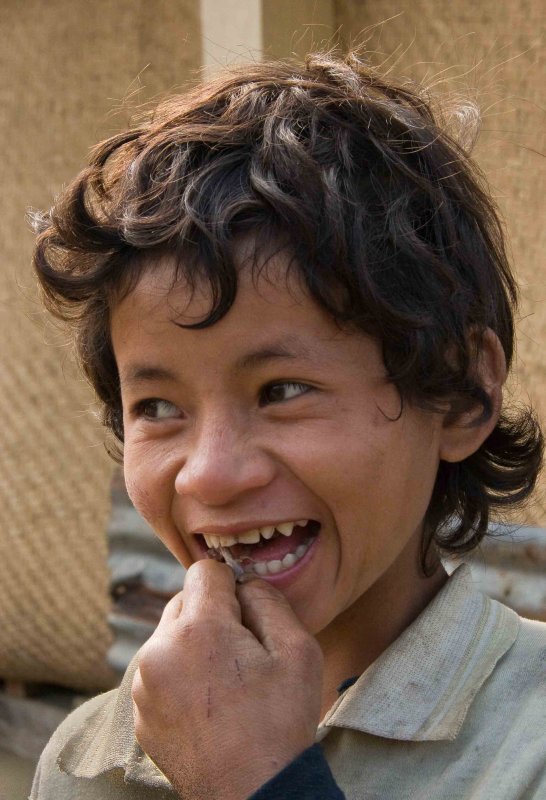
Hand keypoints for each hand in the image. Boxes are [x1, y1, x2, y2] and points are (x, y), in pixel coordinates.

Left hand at [132, 560, 323, 799]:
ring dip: (194, 646)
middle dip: (212, 616)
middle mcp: (159, 651)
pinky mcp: (141, 715)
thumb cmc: (280, 722)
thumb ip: (268, 599)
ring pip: (170, 637)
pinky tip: (210, 706)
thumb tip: (245, 585)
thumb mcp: (297, 649)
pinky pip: (161, 674)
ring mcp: (144, 686)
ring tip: (226, 685)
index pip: (205, 571)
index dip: (233, 587)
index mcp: (197, 629)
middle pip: (183, 602)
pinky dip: (181, 678)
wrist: (256, 794)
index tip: (248, 617)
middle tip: (242, 655)